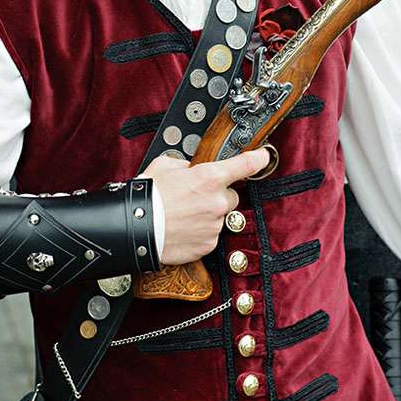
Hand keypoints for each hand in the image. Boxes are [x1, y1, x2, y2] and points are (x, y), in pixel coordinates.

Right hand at [141, 148, 269, 265]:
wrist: (135, 229)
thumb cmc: (148, 197)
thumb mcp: (164, 165)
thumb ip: (184, 165)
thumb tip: (190, 169)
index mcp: (210, 177)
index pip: (245, 165)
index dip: (258, 158)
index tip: (264, 155)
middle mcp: (217, 201)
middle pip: (230, 196)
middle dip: (216, 195)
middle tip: (194, 197)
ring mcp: (214, 225)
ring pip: (219, 216)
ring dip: (206, 214)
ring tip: (182, 215)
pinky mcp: (208, 244)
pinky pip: (210, 234)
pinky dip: (200, 232)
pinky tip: (183, 228)